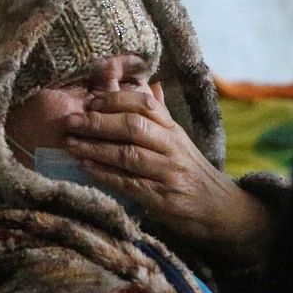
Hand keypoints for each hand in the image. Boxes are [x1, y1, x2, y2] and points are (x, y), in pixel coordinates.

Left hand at [63, 91, 269, 262]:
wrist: (221, 208)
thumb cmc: (192, 171)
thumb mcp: (180, 140)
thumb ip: (162, 115)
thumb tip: (151, 84)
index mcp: (174, 130)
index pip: (145, 105)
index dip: (115, 100)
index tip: (90, 100)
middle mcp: (173, 147)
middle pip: (134, 126)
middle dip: (99, 122)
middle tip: (71, 121)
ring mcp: (169, 173)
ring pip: (129, 154)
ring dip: (96, 148)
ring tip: (70, 144)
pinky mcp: (164, 199)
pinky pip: (130, 184)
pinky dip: (105, 175)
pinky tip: (86, 168)